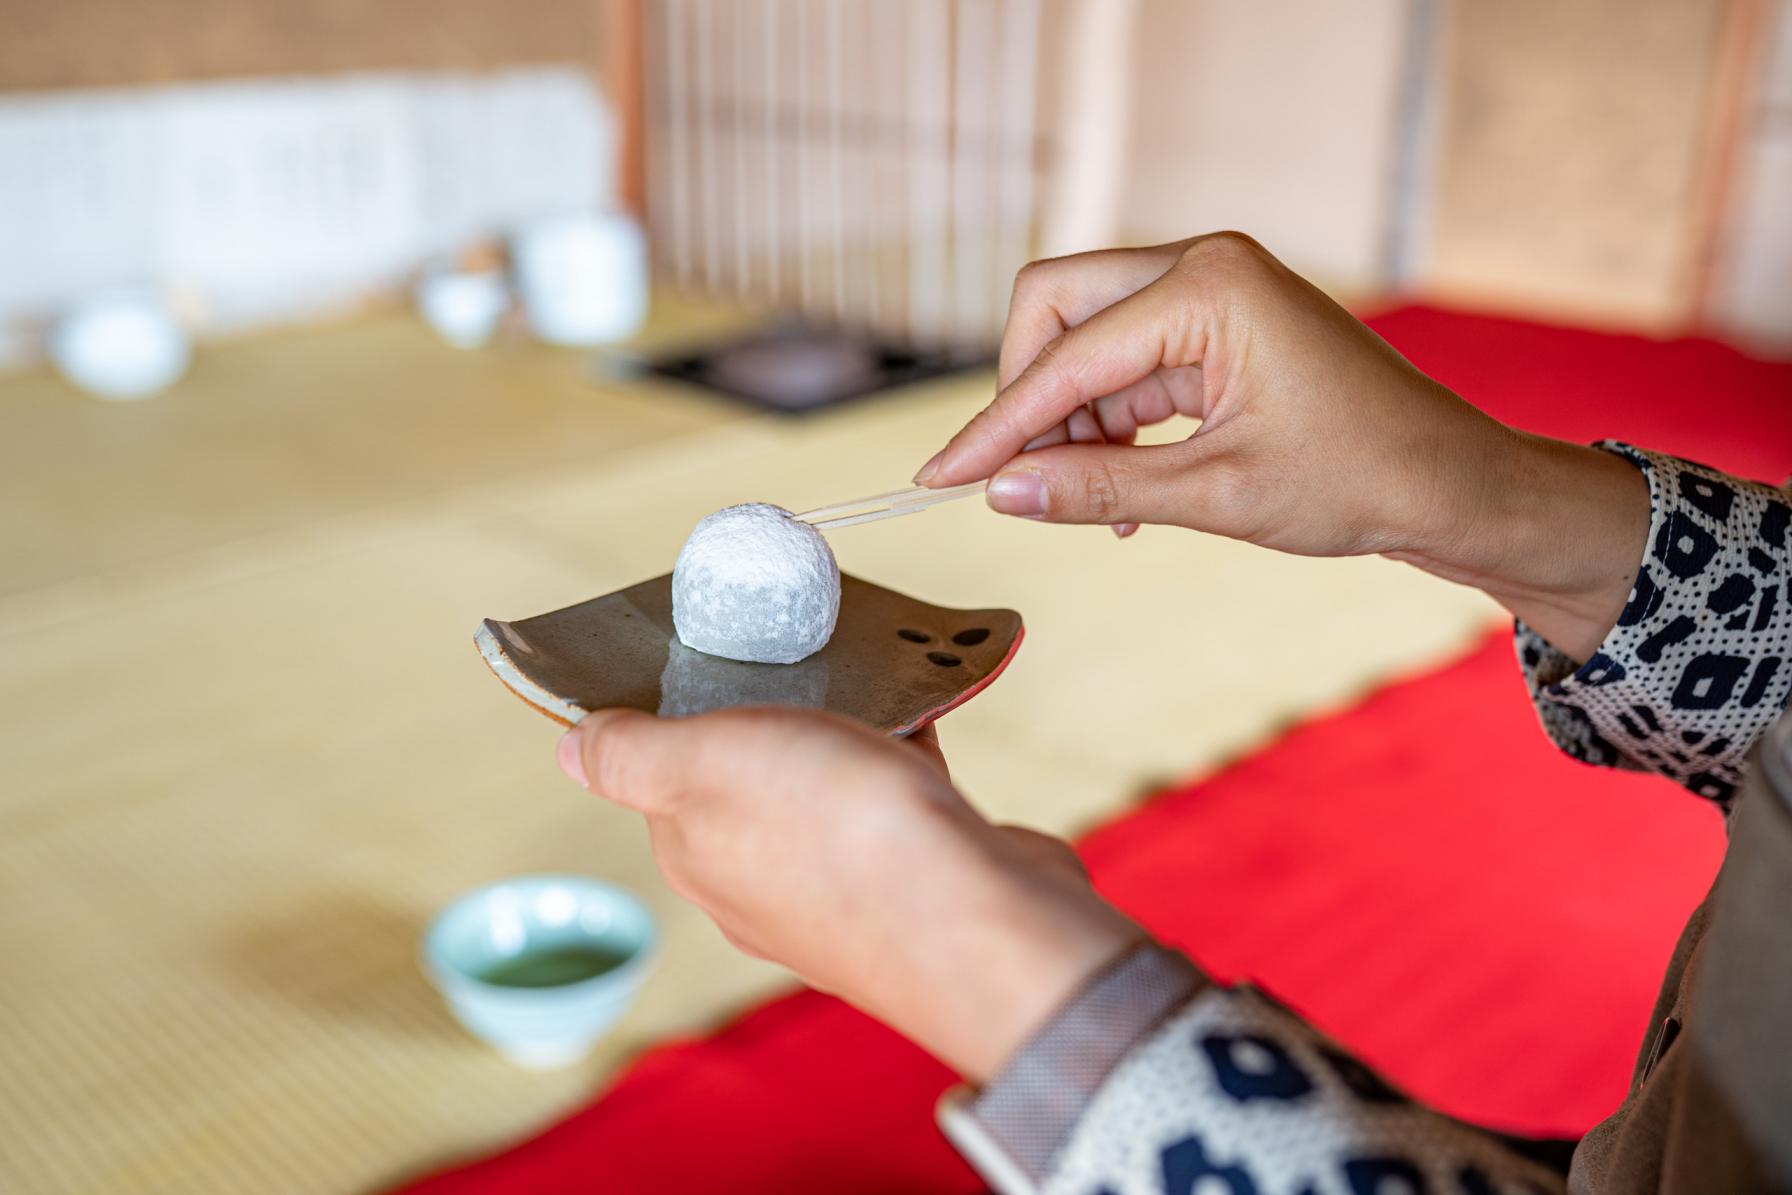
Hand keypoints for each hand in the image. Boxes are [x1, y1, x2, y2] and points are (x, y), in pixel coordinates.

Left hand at [556, 708, 1141, 1082]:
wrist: (981, 920)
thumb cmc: (839, 837)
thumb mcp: (706, 763)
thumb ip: (632, 754)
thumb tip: (568, 747)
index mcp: (697, 855)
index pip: (666, 772)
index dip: (684, 708)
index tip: (716, 652)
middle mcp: (759, 884)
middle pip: (748, 775)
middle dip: (770, 713)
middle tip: (797, 651)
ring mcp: (840, 888)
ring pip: (825, 784)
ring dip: (842, 728)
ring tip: (869, 673)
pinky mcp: (913, 877)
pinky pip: (895, 795)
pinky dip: (903, 749)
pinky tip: (923, 709)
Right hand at [917, 233, 1648, 660]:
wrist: (1450, 484)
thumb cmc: (1359, 479)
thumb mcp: (1215, 496)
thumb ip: (1097, 490)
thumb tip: (1000, 494)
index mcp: (1207, 287)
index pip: (1066, 357)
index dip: (996, 425)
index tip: (940, 477)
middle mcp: (1202, 265)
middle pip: (1056, 308)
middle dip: (1027, 396)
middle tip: (1022, 480)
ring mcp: (1209, 289)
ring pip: (1086, 340)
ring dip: (1071, 423)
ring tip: (1093, 506)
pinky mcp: (1215, 324)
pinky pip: (1126, 364)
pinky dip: (1109, 426)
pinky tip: (1122, 495)